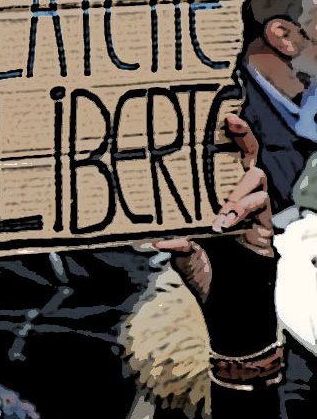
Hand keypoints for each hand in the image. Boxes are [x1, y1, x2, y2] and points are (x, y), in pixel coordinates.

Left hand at [154, 114, 272, 303]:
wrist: (226, 300)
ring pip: (254, 178)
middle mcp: (233, 198)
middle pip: (244, 159)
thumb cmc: (203, 272)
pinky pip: (260, 204)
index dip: (220, 140)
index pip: (217, 163)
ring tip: (222, 206)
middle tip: (230, 123)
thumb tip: (154, 240)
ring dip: (238, 186)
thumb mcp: (181, 255)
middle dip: (241, 138)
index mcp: (211, 198)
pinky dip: (243, 208)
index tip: (215, 118)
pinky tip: (226, 220)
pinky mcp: (264, 223)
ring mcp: (250, 208)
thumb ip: (173, 244)